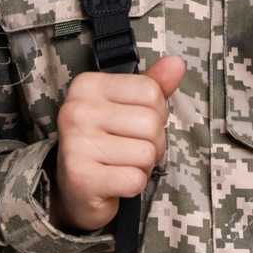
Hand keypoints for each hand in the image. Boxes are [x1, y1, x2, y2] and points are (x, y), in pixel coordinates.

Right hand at [50, 55, 184, 232]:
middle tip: (130, 150)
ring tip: (122, 164)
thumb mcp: (127, 107)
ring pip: (147, 153)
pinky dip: (134, 185)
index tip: (134, 125)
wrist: (75, 189)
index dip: (155, 113)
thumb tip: (177, 63)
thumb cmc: (105, 142)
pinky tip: (115, 181)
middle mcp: (77, 110)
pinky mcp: (81, 178)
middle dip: (153, 143)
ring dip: (143, 165)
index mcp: (88, 85)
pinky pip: (135, 180)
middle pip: (151, 123)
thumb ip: (153, 84)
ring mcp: (76, 144)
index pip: (151, 91)